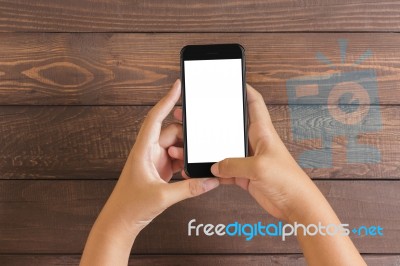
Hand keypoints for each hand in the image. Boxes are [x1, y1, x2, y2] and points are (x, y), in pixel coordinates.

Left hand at [81, 80, 218, 265]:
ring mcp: (154, 161)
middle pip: (171, 133)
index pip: (155, 118)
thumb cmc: (129, 206)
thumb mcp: (162, 197)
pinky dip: (185, 163)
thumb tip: (209, 181)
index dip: (166, 100)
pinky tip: (191, 170)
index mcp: (143, 150)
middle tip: (201, 137)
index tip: (177, 86)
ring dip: (186, 152)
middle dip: (186, 135)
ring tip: (195, 161)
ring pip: (175, 147)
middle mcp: (148, 152)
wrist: (120, 222)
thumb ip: (189, 188)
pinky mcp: (159, 171)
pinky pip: (176, 160)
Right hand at [172, 84, 310, 220]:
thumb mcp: (258, 168)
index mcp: (263, 132)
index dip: (244, 90)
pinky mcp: (245, 176)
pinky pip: (226, 170)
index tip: (231, 80)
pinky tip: (205, 171)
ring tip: (195, 146)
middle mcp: (255, 143)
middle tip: (199, 116)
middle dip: (216, 121)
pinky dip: (215, 172)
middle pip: (232, 126)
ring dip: (212, 150)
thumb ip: (233, 164)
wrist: (296, 205)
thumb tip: (215, 166)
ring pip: (225, 150)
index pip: (254, 103)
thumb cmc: (288, 181)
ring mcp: (249, 160)